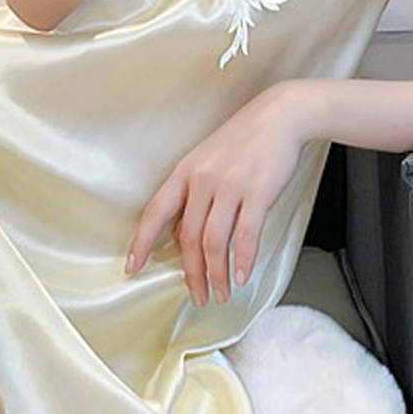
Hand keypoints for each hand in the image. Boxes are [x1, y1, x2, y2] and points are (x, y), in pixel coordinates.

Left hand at [122, 84, 308, 305]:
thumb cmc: (243, 140)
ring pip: (215, 242)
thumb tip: (184, 236)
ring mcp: (230, 186)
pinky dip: (243, 260)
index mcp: (184, 172)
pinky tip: (243, 275)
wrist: (280, 116)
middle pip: (188, 238)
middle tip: (198, 297)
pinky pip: (246, 235)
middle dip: (192, 274)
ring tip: (222, 293)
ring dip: (217, 275)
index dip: (141, 243)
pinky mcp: (258, 192)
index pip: (155, 213)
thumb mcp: (206, 161)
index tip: (132, 268)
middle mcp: (202, 180)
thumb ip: (193, 196)